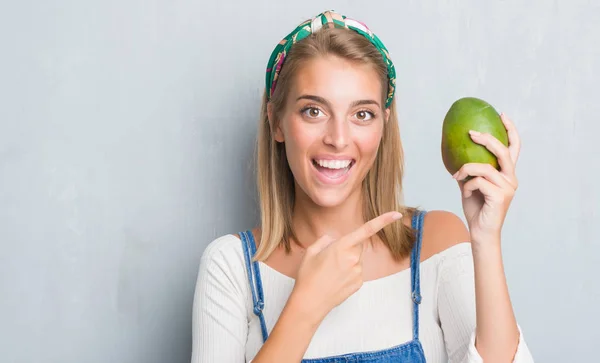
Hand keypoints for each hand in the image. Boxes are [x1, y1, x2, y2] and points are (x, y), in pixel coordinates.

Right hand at [290, 211, 402, 323]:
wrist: (309, 302)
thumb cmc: (307, 276)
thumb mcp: (311, 252)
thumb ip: (325, 240)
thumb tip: (333, 239)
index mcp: (342, 246)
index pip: (366, 230)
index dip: (383, 221)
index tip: (396, 215)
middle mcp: (354, 258)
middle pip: (357, 246)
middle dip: (347, 248)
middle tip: (330, 259)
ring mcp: (358, 272)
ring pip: (356, 259)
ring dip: (347, 261)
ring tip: (330, 273)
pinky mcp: (359, 283)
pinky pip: (356, 272)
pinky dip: (348, 273)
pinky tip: (335, 280)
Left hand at [452, 113, 520, 241]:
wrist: (480, 231)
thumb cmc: (476, 208)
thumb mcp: (470, 185)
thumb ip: (468, 170)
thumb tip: (455, 153)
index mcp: (507, 174)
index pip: (514, 148)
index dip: (510, 130)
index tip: (501, 115)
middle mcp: (511, 178)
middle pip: (503, 151)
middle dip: (487, 139)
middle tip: (471, 133)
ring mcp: (508, 187)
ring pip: (484, 168)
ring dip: (466, 170)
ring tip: (456, 177)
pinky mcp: (500, 196)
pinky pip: (478, 181)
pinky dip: (467, 186)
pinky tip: (465, 193)